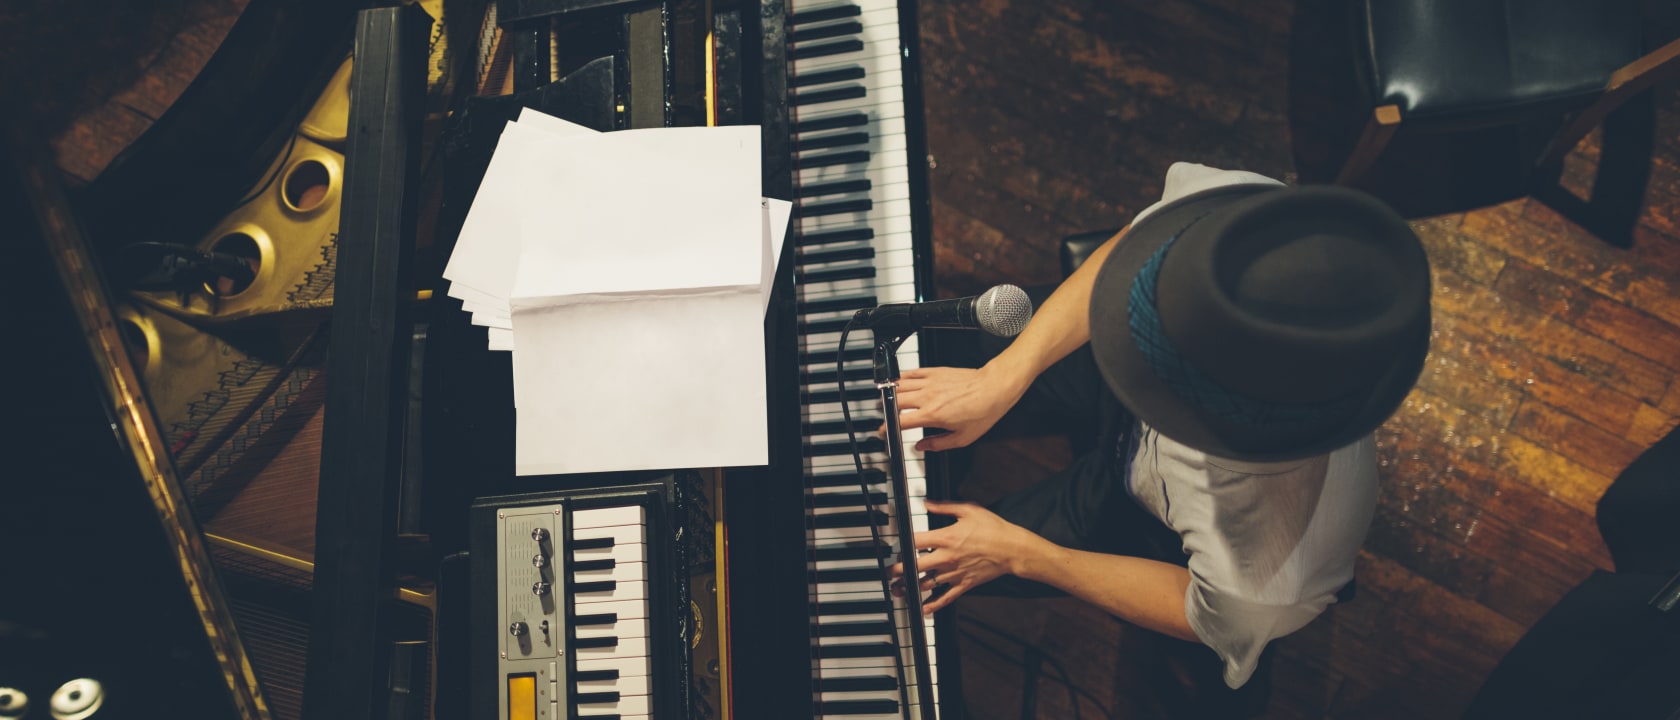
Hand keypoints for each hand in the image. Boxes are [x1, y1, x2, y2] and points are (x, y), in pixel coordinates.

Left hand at [890, 501, 1040, 613]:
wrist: (1013, 549)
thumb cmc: (993, 528)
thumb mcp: (969, 510)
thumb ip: (944, 507)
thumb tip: (926, 503)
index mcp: (945, 537)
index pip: (914, 542)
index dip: (900, 544)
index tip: (893, 546)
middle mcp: (946, 557)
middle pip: (914, 566)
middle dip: (896, 571)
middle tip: (887, 573)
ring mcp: (954, 573)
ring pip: (925, 584)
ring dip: (909, 588)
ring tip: (897, 590)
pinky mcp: (964, 584)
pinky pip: (944, 598)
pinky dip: (932, 605)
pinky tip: (921, 609)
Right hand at [897, 365, 1023, 451]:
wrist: (993, 388)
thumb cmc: (982, 411)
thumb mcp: (962, 438)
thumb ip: (938, 444)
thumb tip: (921, 447)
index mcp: (932, 415)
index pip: (900, 422)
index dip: (887, 428)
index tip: (884, 431)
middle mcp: (927, 397)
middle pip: (895, 401)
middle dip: (885, 410)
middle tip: (885, 416)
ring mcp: (930, 382)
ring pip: (900, 385)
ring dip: (891, 393)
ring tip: (889, 400)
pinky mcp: (935, 371)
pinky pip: (912, 372)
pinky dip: (902, 378)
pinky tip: (900, 382)